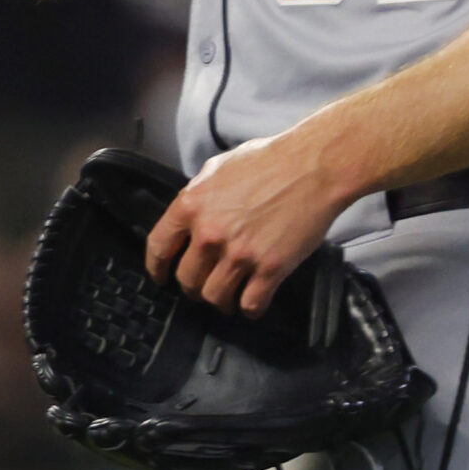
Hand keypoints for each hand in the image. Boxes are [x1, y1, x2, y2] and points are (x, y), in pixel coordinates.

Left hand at [142, 135, 351, 317]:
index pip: (158, 247)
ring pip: (214, 297)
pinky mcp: (269, 268)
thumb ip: (198, 195)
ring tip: (228, 296)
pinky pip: (250, 304)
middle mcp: (210, 233)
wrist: (312, 167)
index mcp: (191, 205)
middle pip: (186, 279)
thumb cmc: (270, 161)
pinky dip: (249, 308)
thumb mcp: (217, 169)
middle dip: (192, 287)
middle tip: (202, 285)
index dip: (156, 268)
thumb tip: (190, 215)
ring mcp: (239, 254)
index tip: (160, 276)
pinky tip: (253, 301)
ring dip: (220, 301)